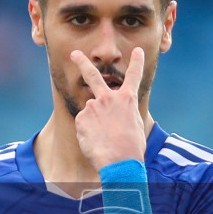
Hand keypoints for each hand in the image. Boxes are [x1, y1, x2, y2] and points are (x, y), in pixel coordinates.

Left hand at [72, 46, 146, 170]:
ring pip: (90, 112)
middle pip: (93, 75)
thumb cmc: (131, 148)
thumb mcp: (135, 127)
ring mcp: (93, 106)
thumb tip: (112, 115)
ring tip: (103, 138)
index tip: (138, 51)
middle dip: (82, 62)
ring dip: (93, 124)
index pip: (134, 76)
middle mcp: (109, 98)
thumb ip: (123, 114)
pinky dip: (87, 133)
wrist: (120, 161)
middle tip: (74, 54)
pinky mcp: (82, 118)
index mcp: (127, 100)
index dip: (137, 62)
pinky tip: (95, 141)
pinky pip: (83, 125)